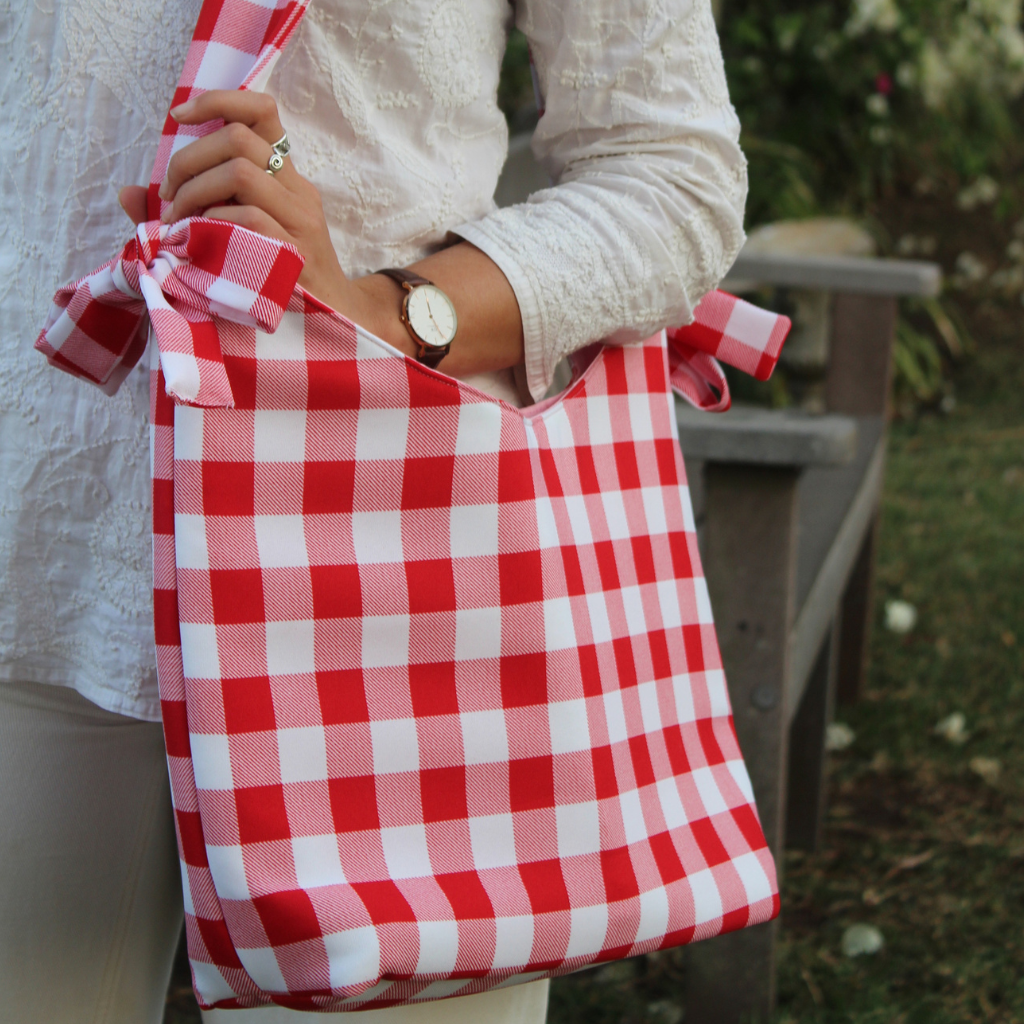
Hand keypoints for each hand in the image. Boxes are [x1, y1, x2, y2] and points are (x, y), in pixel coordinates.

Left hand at [118, 90, 415, 354]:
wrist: (334, 325)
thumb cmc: (277, 281)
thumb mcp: (239, 236)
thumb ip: (189, 212)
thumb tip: (127, 194)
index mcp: (287, 180)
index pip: (262, 112)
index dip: (218, 100)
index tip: (179, 115)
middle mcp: (298, 192)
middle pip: (241, 137)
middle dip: (189, 158)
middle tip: (169, 197)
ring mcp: (301, 222)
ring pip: (242, 172)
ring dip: (196, 192)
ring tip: (180, 224)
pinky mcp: (296, 253)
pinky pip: (248, 218)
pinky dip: (212, 224)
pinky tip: (201, 245)